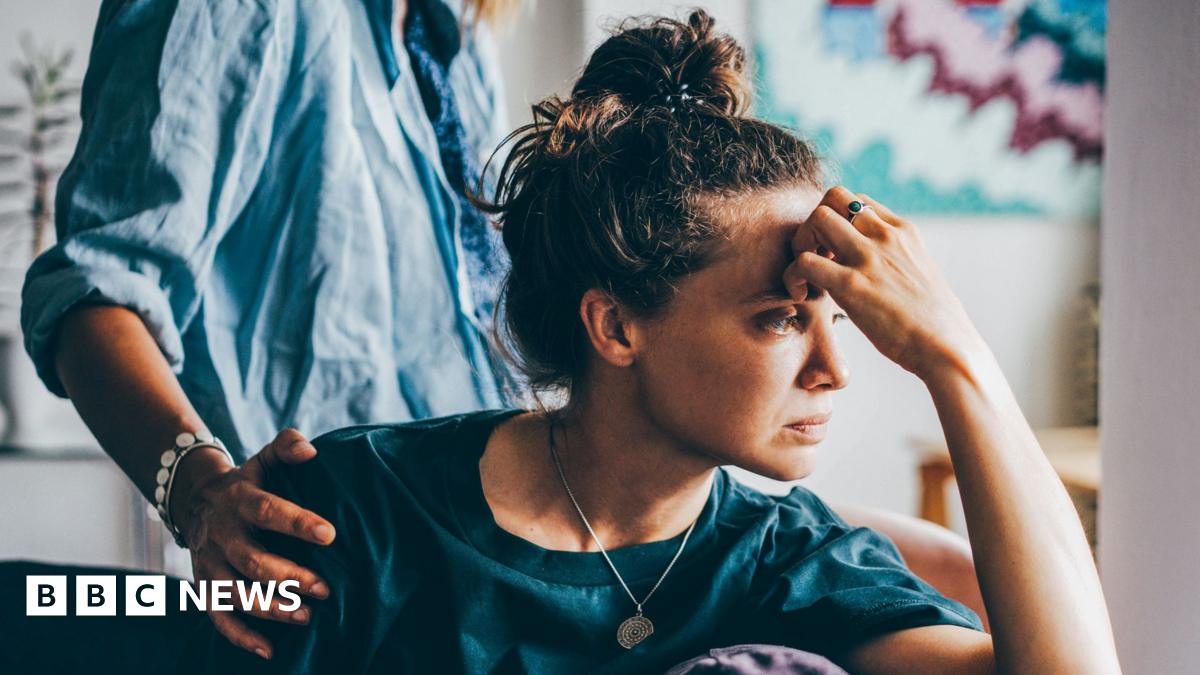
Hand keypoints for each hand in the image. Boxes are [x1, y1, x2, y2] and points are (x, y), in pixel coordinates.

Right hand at [170, 428, 335, 659]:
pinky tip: (270, 650)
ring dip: (270, 608)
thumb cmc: (248, 482)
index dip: (297, 522)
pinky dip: (240, 636)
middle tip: (325, 589)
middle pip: (251, 560)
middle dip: (288, 577)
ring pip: (235, 593)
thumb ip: (286, 447)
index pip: (267, 511)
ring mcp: (210, 563)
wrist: (196, 501)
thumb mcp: (263, 460)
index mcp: (239, 500)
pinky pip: (217, 617)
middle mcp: (222, 534)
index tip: (330, 534)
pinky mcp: (204, 586)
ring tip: (306, 617)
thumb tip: (310, 450)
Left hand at [783, 186, 987, 380]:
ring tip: (805, 273)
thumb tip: (885, 272)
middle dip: (816, 222)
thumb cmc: (935, 323)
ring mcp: (868, 258)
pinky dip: (794, 276)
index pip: (858, 200)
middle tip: (816, 256)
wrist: (947, 348)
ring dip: (801, 242)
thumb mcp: (921, 274)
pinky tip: (802, 295)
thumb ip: (898, 261)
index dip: (839, 221)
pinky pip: (805, 262)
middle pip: (834, 197)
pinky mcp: (852, 286)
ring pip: (817, 218)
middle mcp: (885, 236)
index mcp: (903, 231)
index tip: (837, 251)